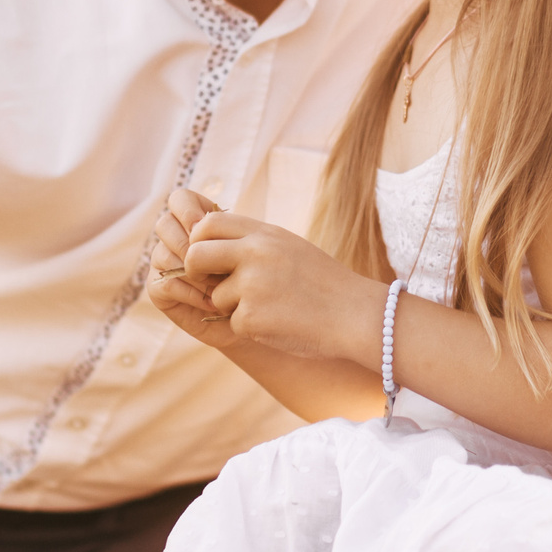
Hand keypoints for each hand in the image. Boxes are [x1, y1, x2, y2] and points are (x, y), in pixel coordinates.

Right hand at [147, 189, 238, 347]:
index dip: (188, 210)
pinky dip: (192, 293)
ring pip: (163, 254)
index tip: (204, 226)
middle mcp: (175, 239)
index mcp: (195, 221)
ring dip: (194, 271)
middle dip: (188, 242)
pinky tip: (212, 302)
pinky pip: (166, 283)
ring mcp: (164, 263)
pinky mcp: (158, 289)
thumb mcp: (244, 252)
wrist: (250, 316)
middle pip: (164, 223)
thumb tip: (201, 228)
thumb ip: (225, 235)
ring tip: (221, 286)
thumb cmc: (250, 279)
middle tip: (213, 261)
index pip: (179, 199)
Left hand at [180, 208, 382, 363]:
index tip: (208, 257)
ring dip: (236, 307)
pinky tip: (280, 323)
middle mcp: (254, 254)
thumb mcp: (289, 247)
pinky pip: (233, 323)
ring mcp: (252, 286)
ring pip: (217, 296)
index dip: (200, 240)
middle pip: (196, 256)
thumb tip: (210, 243)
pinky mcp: (252, 317)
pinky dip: (252, 328)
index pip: (208, 223)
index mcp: (264, 234)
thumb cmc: (323, 283)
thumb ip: (253, 242)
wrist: (355, 315)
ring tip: (273, 307)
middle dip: (195, 272)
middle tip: (211, 285)